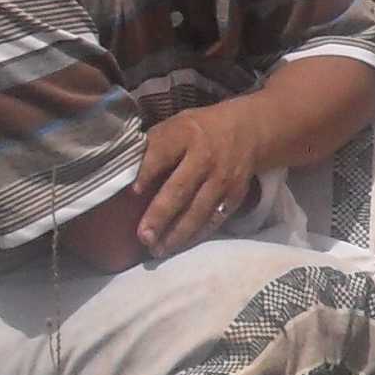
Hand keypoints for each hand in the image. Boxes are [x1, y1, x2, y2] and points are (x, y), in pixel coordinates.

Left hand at [127, 93, 274, 258]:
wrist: (250, 130)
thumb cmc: (200, 130)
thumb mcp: (178, 124)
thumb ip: (156, 144)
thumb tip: (124, 170)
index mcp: (185, 134)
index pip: (162, 153)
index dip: (147, 171)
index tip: (133, 192)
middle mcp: (204, 157)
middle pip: (180, 188)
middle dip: (160, 214)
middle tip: (144, 236)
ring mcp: (222, 178)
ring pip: (198, 209)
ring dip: (177, 233)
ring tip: (158, 250)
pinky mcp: (234, 195)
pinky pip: (214, 218)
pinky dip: (197, 234)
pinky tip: (180, 246)